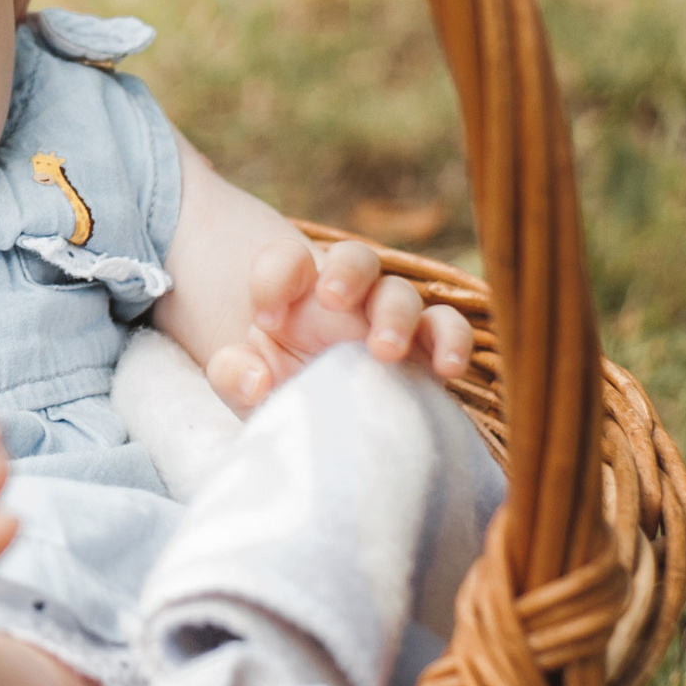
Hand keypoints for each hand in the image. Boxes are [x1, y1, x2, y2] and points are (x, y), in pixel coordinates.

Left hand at [206, 235, 473, 415]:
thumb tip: (254, 380)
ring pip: (402, 292)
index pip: (286, 259)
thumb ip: (233, 375)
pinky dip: (452, 341)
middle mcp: (347, 300)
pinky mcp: (424, 351)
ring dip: (396, 313)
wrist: (322, 428)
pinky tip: (446, 368)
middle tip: (330, 300)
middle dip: (347, 273)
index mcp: (296, 296)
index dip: (274, 277)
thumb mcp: (245, 386)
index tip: (264, 319)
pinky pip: (447, 331)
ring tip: (383, 350)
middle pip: (356, 257)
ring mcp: (388, 321)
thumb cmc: (282, 392)